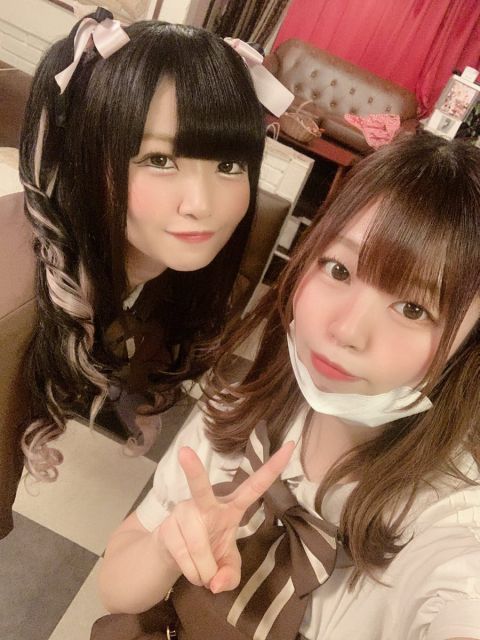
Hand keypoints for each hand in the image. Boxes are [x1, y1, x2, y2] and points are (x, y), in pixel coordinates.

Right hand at [156, 440, 294, 593]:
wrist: (172, 557)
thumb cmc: (208, 553)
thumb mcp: (227, 566)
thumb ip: (230, 576)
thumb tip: (216, 583)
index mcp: (230, 507)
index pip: (254, 486)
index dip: (272, 468)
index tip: (290, 446)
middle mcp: (204, 504)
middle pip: (200, 487)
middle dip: (194, 470)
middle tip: (185, 451)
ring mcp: (183, 513)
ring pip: (199, 549)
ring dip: (204, 571)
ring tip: (204, 571)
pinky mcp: (166, 528)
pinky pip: (186, 560)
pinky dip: (193, 574)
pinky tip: (191, 568)